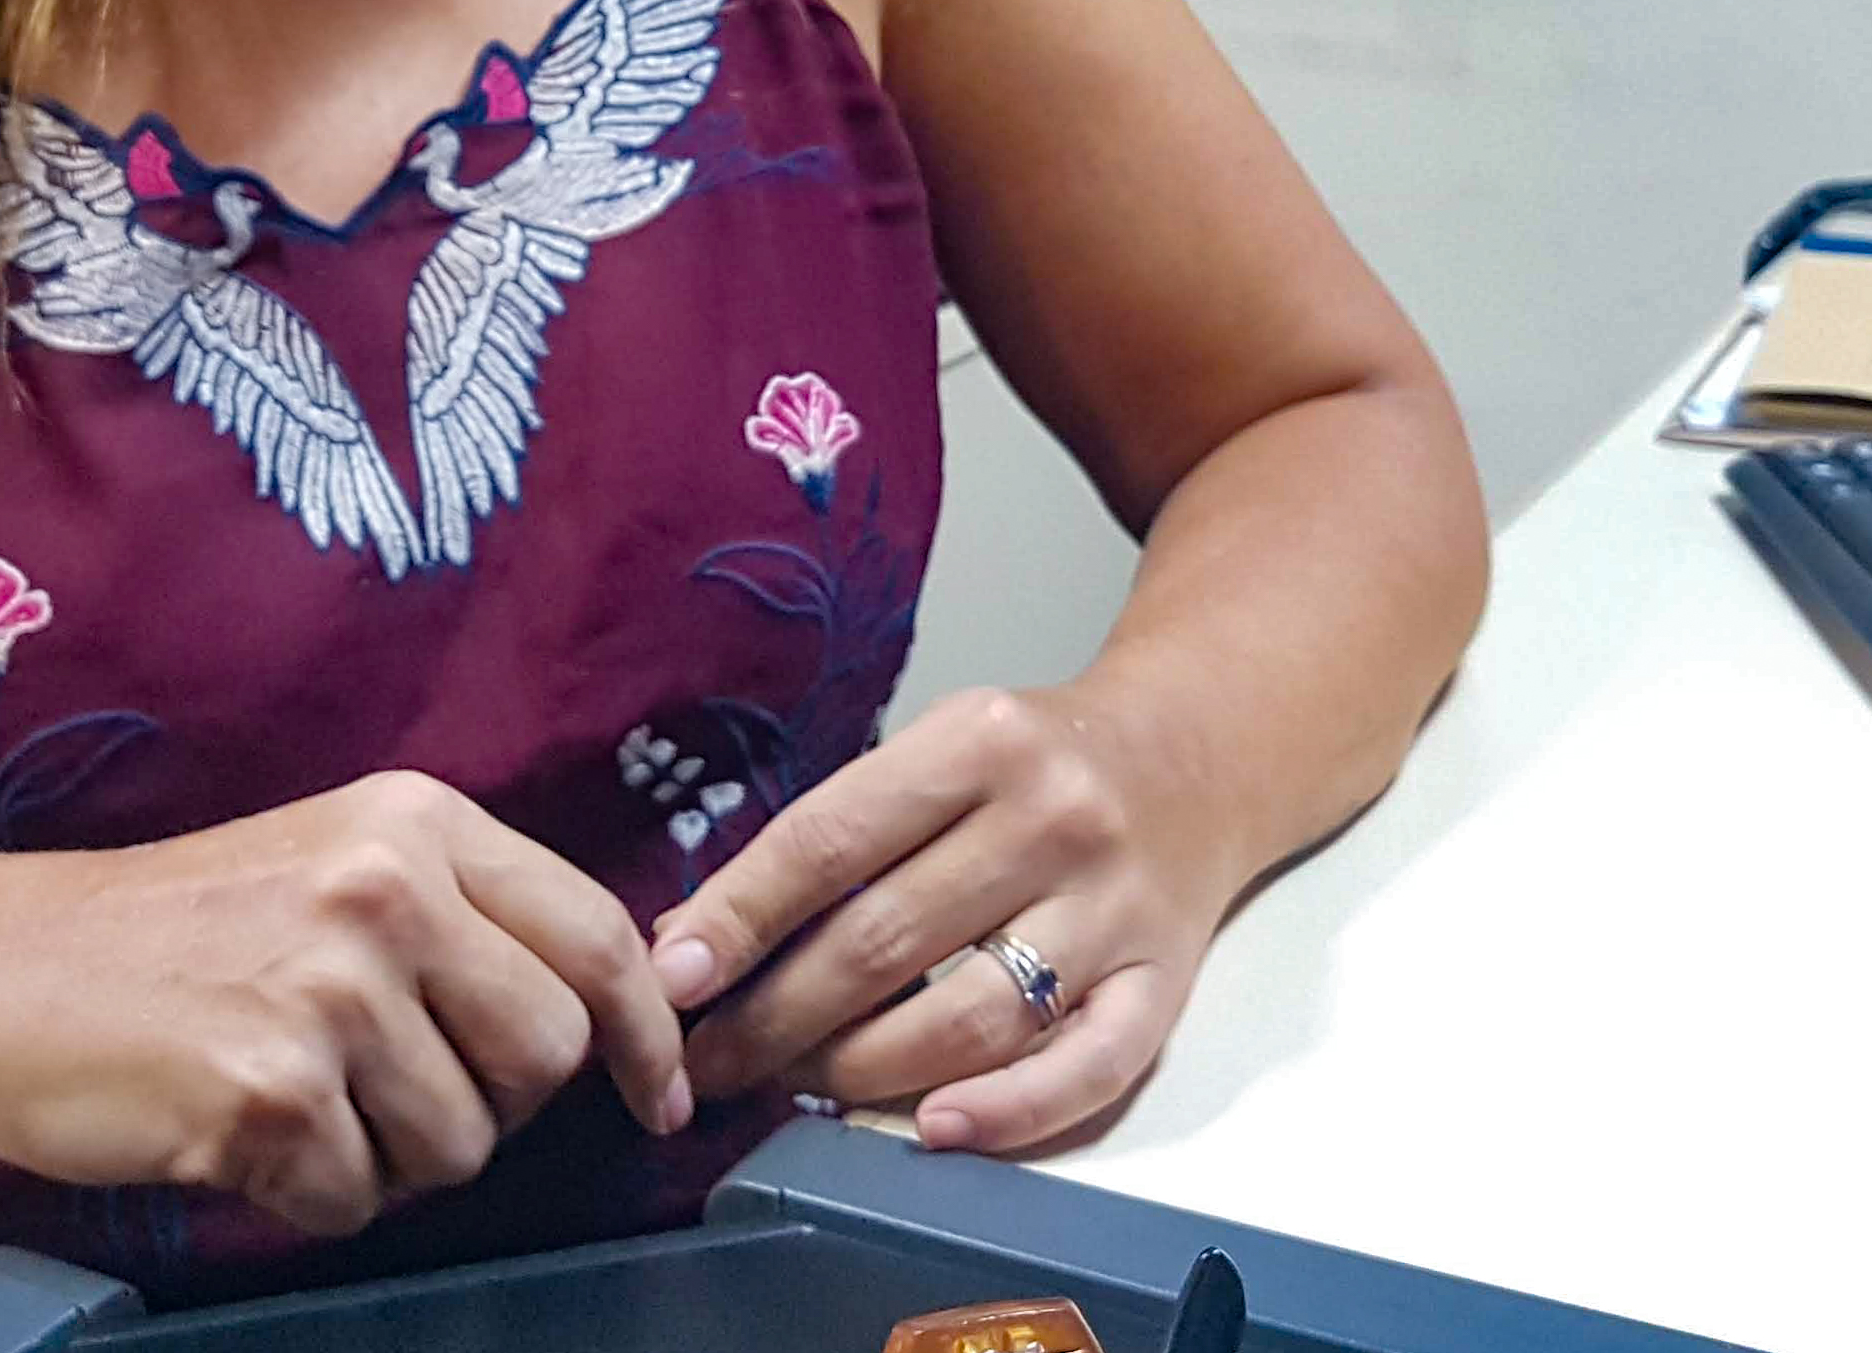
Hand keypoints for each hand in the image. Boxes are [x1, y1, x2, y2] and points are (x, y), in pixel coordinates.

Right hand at [0, 770, 690, 1237]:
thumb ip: (462, 915)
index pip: (596, 933)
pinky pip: (358, 1199)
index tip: (654, 1091)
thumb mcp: (336, 862)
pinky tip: (242, 1131)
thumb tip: (605, 1010)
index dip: (643, 1031)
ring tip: (300, 1098)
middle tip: (397, 1091)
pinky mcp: (271, 1093)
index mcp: (415, 822)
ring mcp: (329, 992)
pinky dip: (309, 1193)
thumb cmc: (173, 931)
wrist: (1, 971)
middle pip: (547, 1053)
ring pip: (462, 1145)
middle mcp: (386, 891)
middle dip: (492, 1102)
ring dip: (390, 1157)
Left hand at [642, 684, 1239, 1154]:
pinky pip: (1086, 1069)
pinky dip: (1007, 1111)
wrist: (1198, 755)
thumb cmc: (1038, 763)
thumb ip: (833, 837)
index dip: (742, 916)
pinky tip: (931, 1130)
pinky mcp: (1167, 983)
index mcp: (979, 741)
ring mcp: (1115, 907)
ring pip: (973, 1015)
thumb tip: (698, 940)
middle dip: (778, 1014)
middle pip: (888, 939)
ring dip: (863, 1069)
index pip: (832, 840)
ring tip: (795, 1088)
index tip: (673, 978)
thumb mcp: (937, 754)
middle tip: (709, 1065)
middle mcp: (1053, 818)